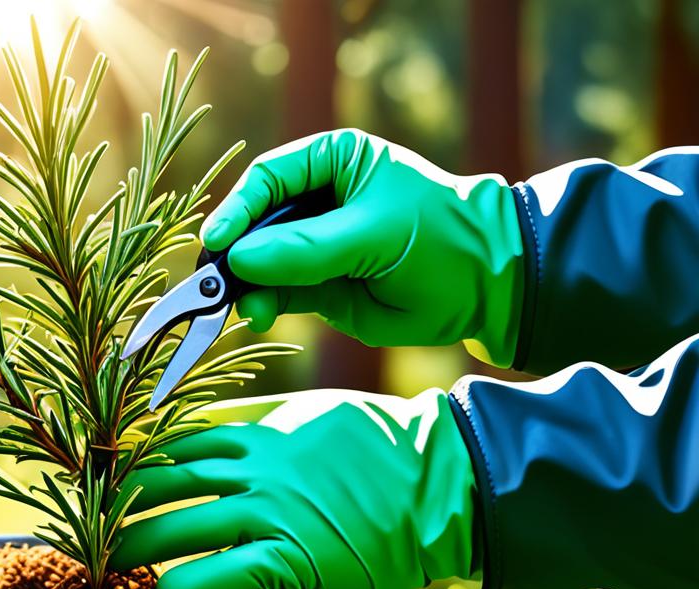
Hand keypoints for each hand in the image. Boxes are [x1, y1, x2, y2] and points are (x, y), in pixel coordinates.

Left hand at [109, 389, 478, 588]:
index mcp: (260, 431)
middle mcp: (255, 467)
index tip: (111, 469)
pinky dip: (187, 585)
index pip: (179, 442)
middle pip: (166, 480)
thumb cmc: (385, 444)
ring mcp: (271, 509)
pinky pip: (223, 572)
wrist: (441, 477)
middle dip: (122, 500)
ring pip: (183, 524)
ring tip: (109, 558)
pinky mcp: (292, 554)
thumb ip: (265, 419)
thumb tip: (222, 426)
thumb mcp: (316, 414)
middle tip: (92, 516)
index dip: (139, 457)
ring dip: (139, 543)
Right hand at [203, 130, 524, 366]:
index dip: (239, 209)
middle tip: (214, 282)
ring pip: (262, 263)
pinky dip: (264, 305)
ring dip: (247, 286)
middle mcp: (316, 201)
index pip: (268, 178)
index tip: (218, 240)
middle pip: (256, 222)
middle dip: (236, 253)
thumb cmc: (437, 236)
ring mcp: (314, 247)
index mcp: (331, 161)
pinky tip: (258, 316)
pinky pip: (278, 294)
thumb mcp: (372, 234)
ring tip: (245, 309)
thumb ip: (306, 249)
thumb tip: (240, 260)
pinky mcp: (319, 287)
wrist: (485, 286)